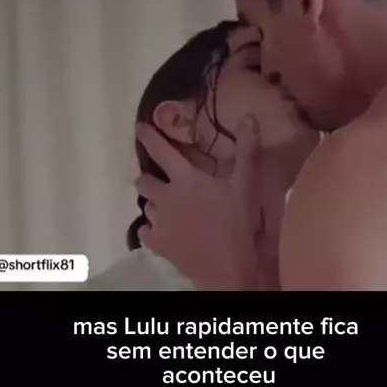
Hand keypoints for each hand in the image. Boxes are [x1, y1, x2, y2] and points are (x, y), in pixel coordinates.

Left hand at [135, 116, 263, 289]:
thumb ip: (246, 151)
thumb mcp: (246, 186)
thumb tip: (248, 117)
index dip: (148, 136)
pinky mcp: (157, 243)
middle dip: (150, 179)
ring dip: (154, 203)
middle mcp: (166, 197)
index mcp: (185, 179)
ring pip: (146, 206)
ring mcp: (158, 222)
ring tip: (169, 207)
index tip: (139, 127)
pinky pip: (144, 231)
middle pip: (144, 181)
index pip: (161, 151)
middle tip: (163, 182)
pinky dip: (151, 228)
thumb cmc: (237, 224)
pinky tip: (164, 230)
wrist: (226, 268)